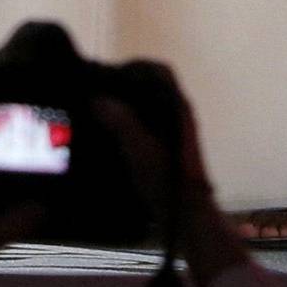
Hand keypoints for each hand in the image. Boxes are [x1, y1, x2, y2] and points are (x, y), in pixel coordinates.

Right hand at [94, 81, 247, 286]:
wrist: (188, 219)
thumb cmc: (169, 181)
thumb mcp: (141, 150)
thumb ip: (121, 121)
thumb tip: (98, 100)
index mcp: (178, 109)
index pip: (161, 72)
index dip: (138, 67)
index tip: (113, 74)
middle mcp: (179, 118)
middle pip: (152, 90)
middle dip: (126, 88)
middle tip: (100, 94)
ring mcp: (175, 136)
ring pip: (149, 111)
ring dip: (126, 109)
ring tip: (99, 115)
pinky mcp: (168, 154)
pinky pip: (147, 129)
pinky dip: (129, 128)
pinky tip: (110, 139)